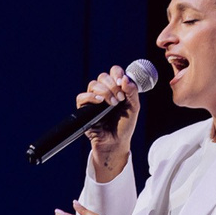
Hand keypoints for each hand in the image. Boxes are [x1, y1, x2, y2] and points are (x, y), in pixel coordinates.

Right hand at [78, 64, 139, 181]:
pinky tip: (100, 102)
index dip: (117, 73)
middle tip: (120, 99)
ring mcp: (93, 99)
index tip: (122, 82)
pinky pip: (82, 97)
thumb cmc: (125, 125)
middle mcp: (104, 91)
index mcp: (116, 88)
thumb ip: (132, 92)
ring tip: (113, 104)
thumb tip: (125, 78)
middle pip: (103, 76)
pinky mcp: (84, 109)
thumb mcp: (133, 108)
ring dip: (104, 92)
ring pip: (93, 85)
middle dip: (112, 85)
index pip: (114, 71)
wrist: (116, 142)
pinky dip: (90, 97)